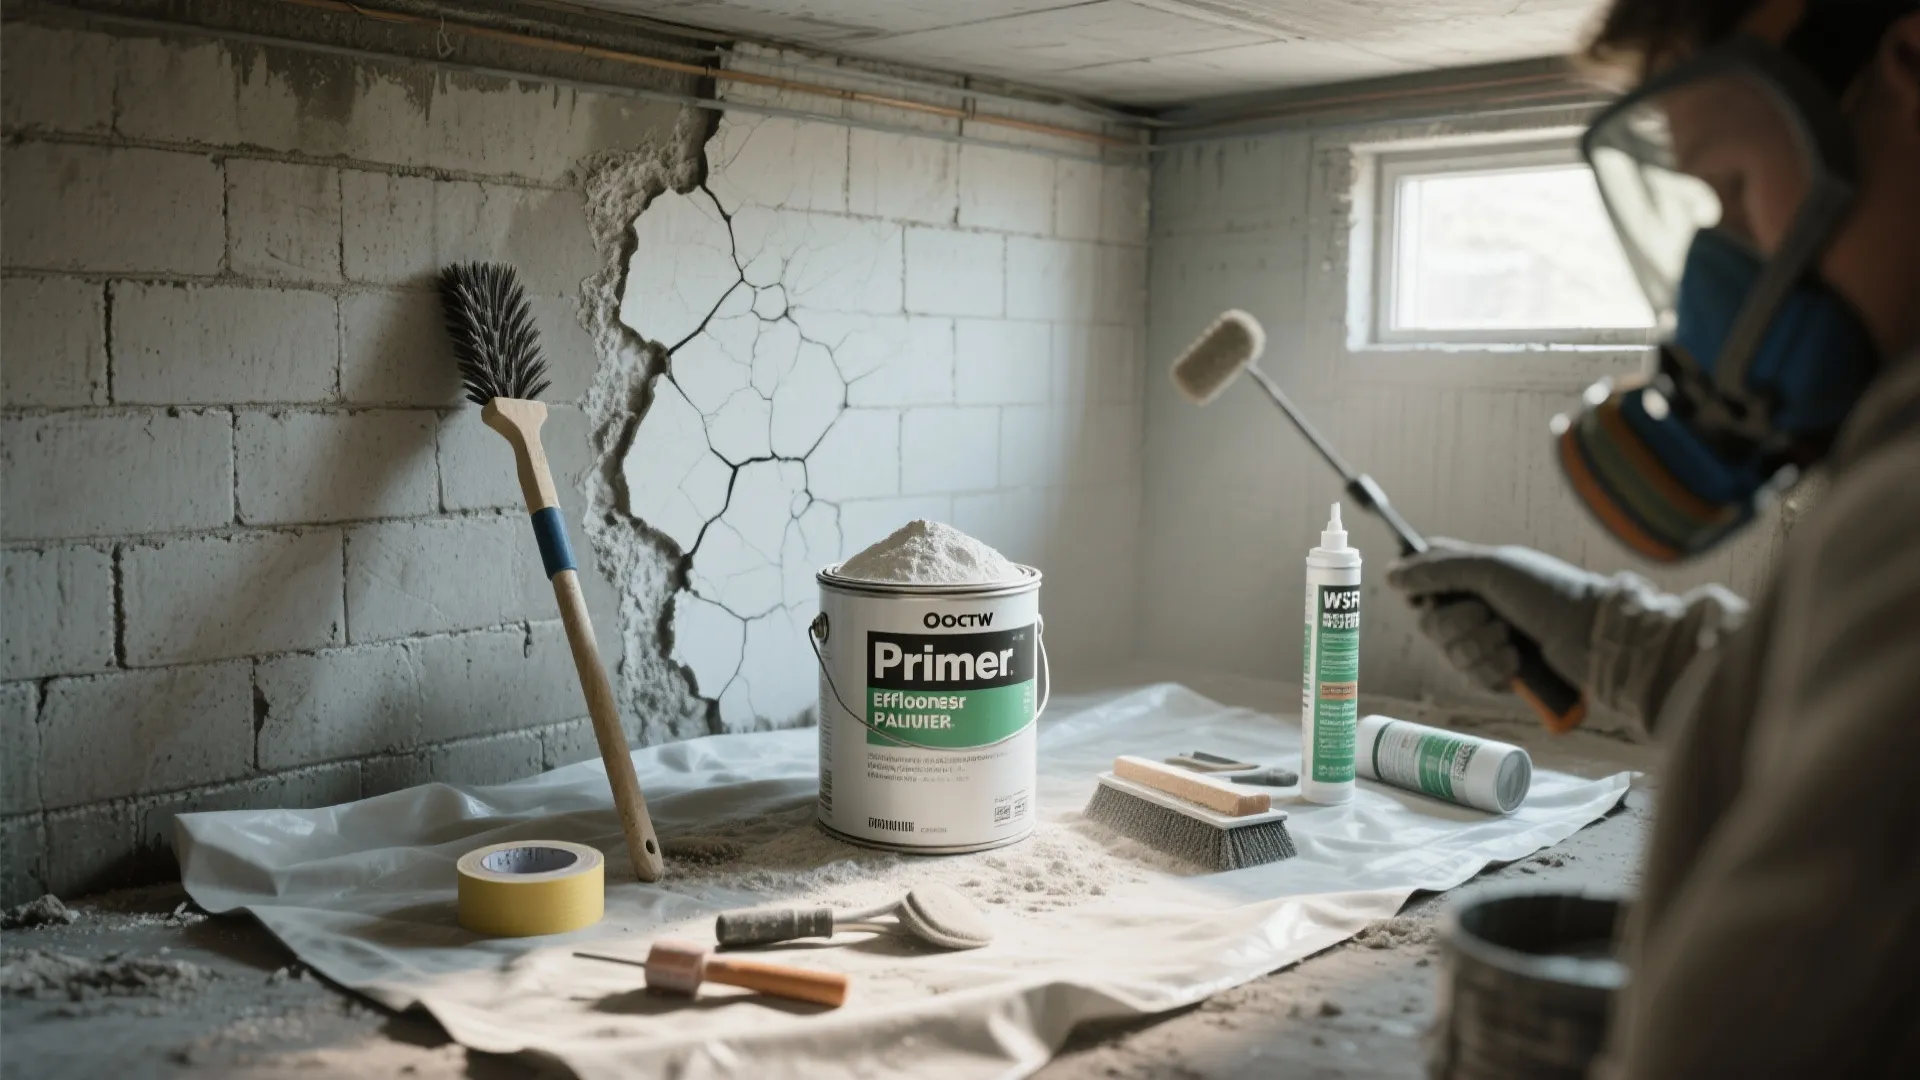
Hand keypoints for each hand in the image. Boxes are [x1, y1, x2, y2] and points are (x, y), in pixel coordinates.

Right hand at [1386, 539, 1608, 692]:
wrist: (1594, 637)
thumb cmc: (1549, 592)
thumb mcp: (1491, 569)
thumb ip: (1437, 570)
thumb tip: (1391, 574)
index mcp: (1473, 576)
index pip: (1423, 579)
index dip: (1420, 590)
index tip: (1433, 595)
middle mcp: (1476, 608)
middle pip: (1430, 624)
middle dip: (1457, 625)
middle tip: (1489, 616)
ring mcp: (1488, 641)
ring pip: (1449, 654)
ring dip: (1479, 648)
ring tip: (1510, 639)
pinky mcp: (1500, 673)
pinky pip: (1471, 678)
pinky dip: (1492, 669)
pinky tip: (1516, 661)